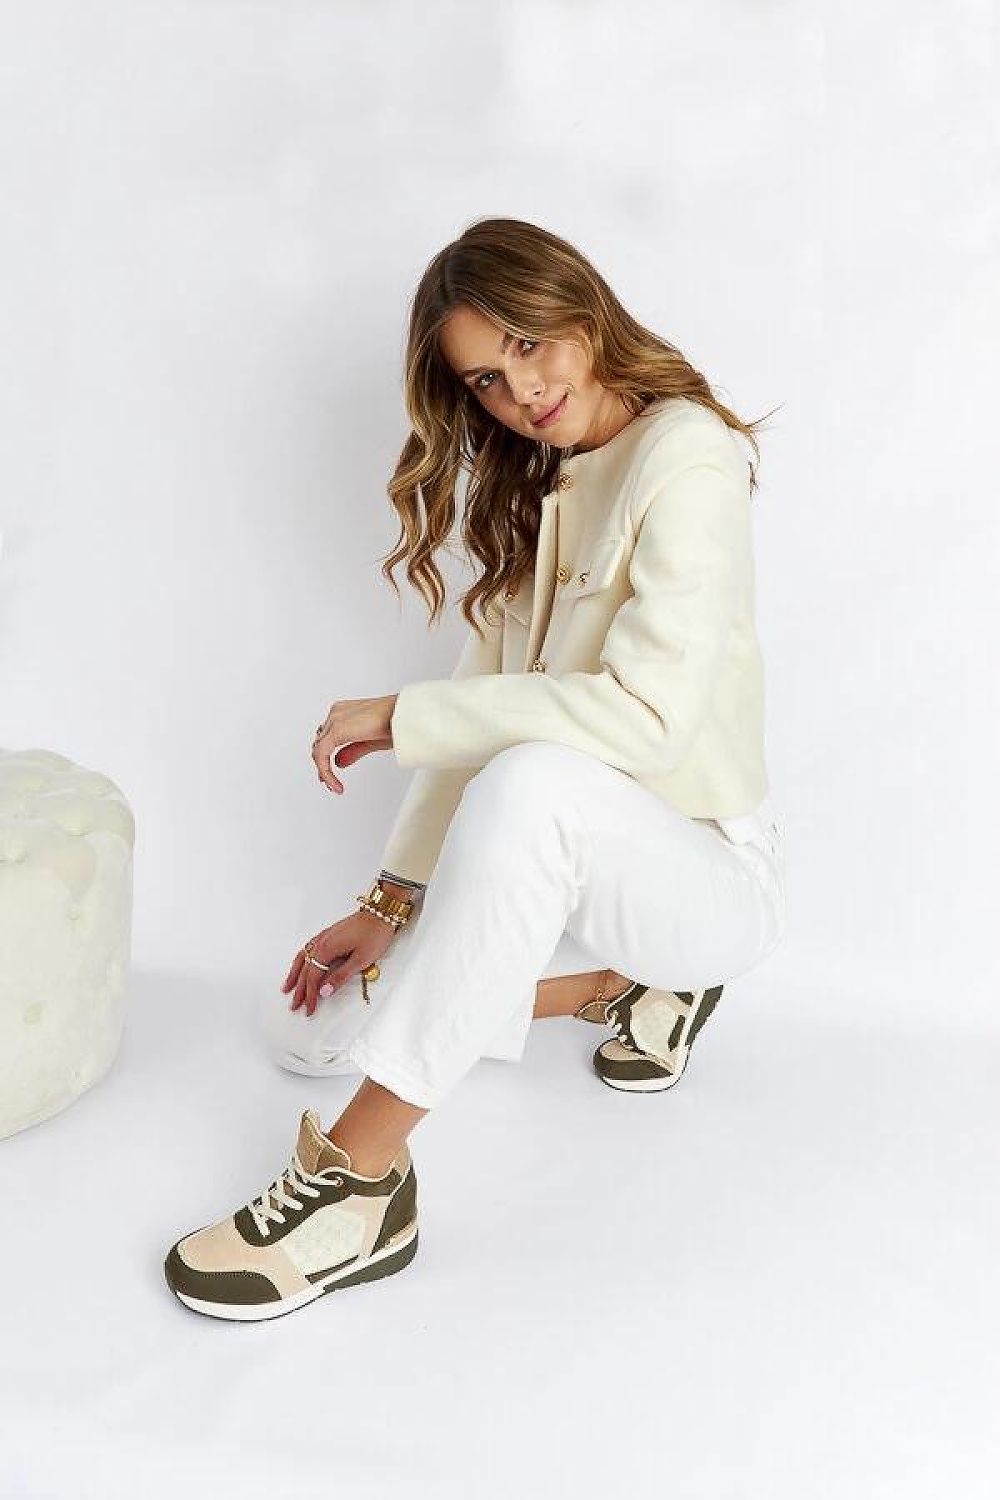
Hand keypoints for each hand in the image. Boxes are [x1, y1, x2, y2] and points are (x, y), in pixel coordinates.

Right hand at [281, 910, 398, 1016]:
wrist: (381, 912)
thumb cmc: (374, 934)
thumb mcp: (360, 960)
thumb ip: (340, 976)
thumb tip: (324, 991)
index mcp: (327, 949)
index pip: (313, 978)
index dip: (310, 995)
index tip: (309, 1009)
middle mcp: (321, 942)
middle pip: (305, 970)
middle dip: (299, 990)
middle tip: (294, 1006)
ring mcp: (323, 937)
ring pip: (303, 958)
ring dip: (295, 975)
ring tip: (287, 987)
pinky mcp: (328, 934)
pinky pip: (307, 949)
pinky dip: (300, 960)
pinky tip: (300, 964)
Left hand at [312, 693, 397, 792]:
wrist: (406, 718)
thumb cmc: (398, 724)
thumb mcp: (370, 742)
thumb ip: (352, 750)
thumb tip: (338, 762)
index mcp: (344, 712)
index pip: (326, 737)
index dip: (325, 758)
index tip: (329, 776)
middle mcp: (337, 713)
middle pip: (320, 743)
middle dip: (323, 765)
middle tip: (331, 784)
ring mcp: (335, 719)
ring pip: (318, 750)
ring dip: (324, 771)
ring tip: (335, 787)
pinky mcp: (337, 729)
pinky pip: (322, 754)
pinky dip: (326, 771)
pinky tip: (335, 784)